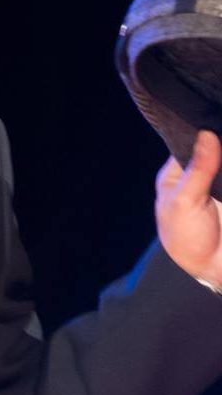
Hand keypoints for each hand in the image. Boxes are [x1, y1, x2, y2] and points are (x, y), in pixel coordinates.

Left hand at [155, 130, 221, 285]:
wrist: (214, 271)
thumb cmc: (186, 240)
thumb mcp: (185, 203)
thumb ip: (198, 169)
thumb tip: (206, 135)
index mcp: (176, 174)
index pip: (190, 143)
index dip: (203, 133)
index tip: (217, 124)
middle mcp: (198, 176)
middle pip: (214, 150)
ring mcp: (219, 186)